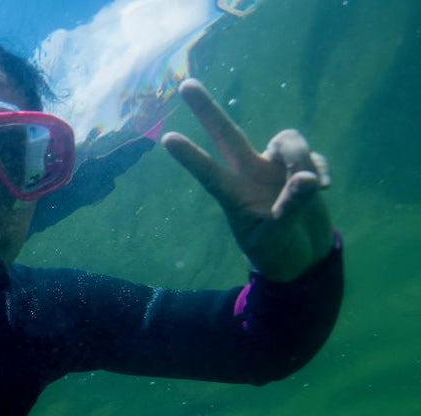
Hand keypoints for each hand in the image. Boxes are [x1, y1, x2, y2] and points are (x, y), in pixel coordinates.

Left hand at [162, 79, 334, 281]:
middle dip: (207, 110)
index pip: (209, 173)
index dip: (190, 157)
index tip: (166, 139)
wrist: (302, 257)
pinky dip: (321, 168)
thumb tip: (307, 178)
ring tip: (310, 187)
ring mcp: (274, 168)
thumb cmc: (277, 251)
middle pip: (227, 135)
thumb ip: (290, 208)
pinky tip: (324, 188)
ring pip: (286, 140)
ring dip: (301, 158)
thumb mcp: (279, 237)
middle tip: (185, 84)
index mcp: (235, 196)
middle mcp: (249, 174)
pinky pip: (312, 155)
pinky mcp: (302, 167)